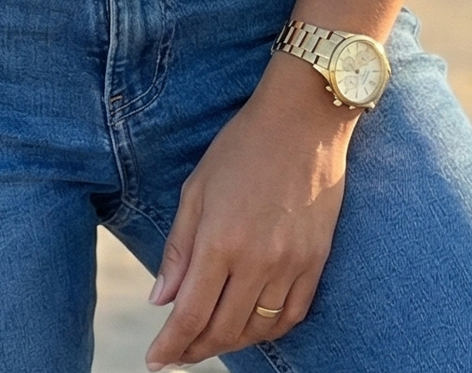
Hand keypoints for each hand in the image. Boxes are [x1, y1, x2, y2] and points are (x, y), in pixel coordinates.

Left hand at [145, 54, 355, 367]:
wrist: (303, 122)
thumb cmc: (242, 146)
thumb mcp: (196, 187)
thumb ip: (179, 248)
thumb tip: (161, 300)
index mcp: (220, 240)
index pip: (191, 313)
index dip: (171, 345)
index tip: (154, 361)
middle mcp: (257, 261)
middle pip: (222, 330)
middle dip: (195, 349)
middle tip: (177, 353)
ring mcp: (291, 264)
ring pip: (257, 330)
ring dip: (229, 342)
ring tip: (208, 340)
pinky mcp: (317, 262)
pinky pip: (292, 315)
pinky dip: (268, 330)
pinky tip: (250, 326)